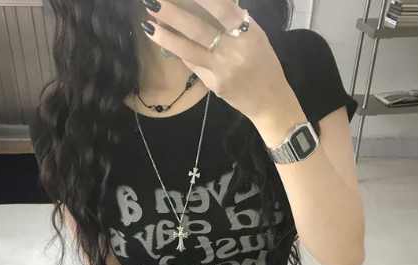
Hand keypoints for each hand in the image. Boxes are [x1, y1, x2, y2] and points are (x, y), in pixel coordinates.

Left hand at [142, 0, 292, 122]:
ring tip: (148, 24)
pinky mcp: (214, 84)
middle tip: (152, 2)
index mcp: (248, 32)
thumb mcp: (255, 36)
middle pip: (199, 28)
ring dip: (166, 36)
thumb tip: (208, 4)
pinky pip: (192, 64)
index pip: (222, 7)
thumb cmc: (263, 63)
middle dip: (173, 13)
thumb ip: (234, 20)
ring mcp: (222, 69)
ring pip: (189, 50)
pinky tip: (165, 40)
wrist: (269, 100)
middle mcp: (234, 50)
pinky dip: (179, 50)